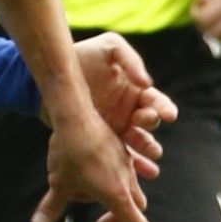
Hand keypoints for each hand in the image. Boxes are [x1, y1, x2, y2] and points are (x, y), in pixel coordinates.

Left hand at [33, 102, 169, 221]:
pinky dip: (107, 180)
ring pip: (127, 190)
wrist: (77, 114)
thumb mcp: (59, 183)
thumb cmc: (68, 152)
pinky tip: (85, 170)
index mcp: (116, 194)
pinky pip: (120, 173)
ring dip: (111, 199)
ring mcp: (126, 166)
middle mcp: (126, 181)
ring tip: (80, 193)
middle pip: (134, 211)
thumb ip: (51, 206)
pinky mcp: (120, 152)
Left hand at [70, 33, 173, 182]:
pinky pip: (119, 155)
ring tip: (151, 163)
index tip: (167, 115)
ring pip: (138, 143)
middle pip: (149, 125)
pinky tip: (137, 174)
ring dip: (146, 152)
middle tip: (144, 131)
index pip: (156, 101)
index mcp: (136, 90)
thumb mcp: (110, 47)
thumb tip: (147, 83)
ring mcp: (117, 127)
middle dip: (150, 131)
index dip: (164, 108)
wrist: (52, 74)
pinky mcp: (101, 140)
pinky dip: (130, 166)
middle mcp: (130, 110)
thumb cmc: (83, 56)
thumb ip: (131, 59)